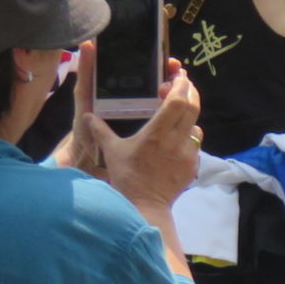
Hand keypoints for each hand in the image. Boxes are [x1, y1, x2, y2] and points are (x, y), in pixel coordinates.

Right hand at [73, 53, 204, 211]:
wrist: (145, 206)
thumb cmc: (127, 178)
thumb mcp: (112, 152)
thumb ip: (101, 131)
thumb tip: (88, 116)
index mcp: (157, 134)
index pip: (176, 102)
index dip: (181, 86)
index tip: (179, 77)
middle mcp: (176, 141)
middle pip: (192, 108)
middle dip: (190, 93)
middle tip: (182, 85)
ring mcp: (188, 153)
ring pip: (196, 125)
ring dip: (189, 115)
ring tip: (178, 112)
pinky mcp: (194, 164)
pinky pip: (195, 143)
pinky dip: (189, 135)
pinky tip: (178, 137)